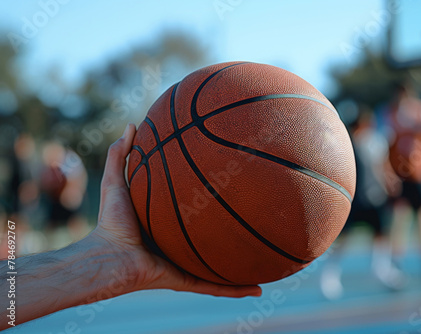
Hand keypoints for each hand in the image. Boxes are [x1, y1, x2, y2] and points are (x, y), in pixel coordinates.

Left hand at [90, 123, 260, 297]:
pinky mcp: (187, 281)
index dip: (212, 206)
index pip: (196, 216)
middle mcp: (181, 247)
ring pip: (220, 268)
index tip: (229, 191)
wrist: (108, 256)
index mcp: (169, 227)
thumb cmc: (111, 221)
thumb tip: (132, 125)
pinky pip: (215, 287)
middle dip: (233, 237)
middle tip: (255, 221)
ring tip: (265, 261)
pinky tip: (257, 289)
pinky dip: (236, 290)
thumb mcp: (117, 181)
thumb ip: (122, 154)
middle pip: (213, 241)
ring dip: (241, 268)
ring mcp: (186, 266)